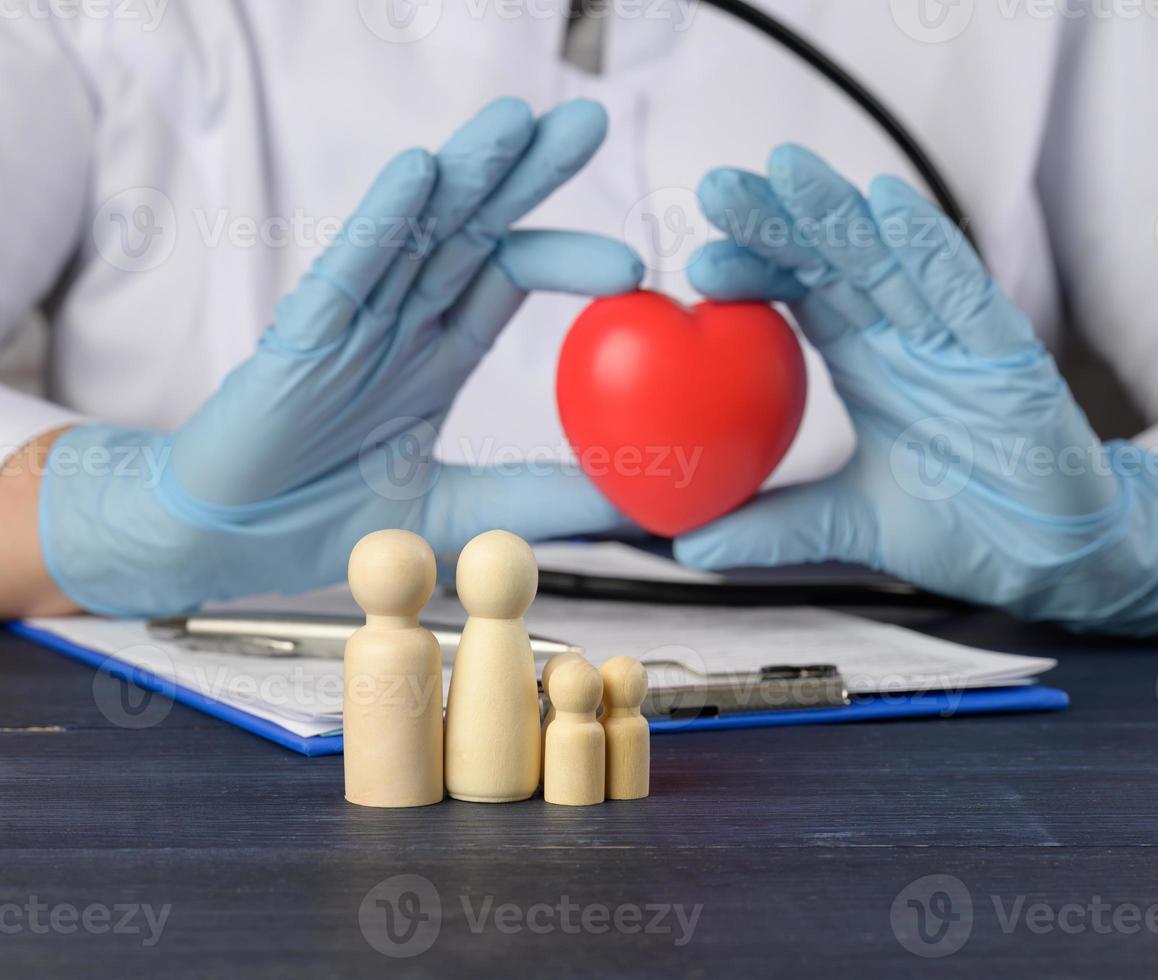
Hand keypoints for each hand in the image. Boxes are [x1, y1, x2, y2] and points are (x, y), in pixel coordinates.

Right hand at [41, 99, 642, 615]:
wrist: (223, 544)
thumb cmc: (322, 518)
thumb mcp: (458, 512)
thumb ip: (540, 499)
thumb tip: (636, 499)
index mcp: (434, 354)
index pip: (509, 279)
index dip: (569, 258)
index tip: (633, 266)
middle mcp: (398, 323)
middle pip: (472, 230)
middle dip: (528, 175)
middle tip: (587, 121)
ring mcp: (348, 323)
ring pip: (414, 230)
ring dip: (464, 173)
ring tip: (516, 123)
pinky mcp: (300, 340)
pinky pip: (346, 270)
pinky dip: (381, 224)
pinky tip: (420, 175)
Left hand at [675, 145, 1157, 635]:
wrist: (1051, 557)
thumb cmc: (960, 522)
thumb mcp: (846, 524)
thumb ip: (773, 526)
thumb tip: (690, 545)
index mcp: (867, 359)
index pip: (801, 294)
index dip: (754, 269)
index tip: (698, 264)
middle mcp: (906, 336)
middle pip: (835, 260)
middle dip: (779, 219)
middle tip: (718, 186)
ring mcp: (957, 340)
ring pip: (893, 258)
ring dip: (840, 213)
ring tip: (788, 170)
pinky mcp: (1009, 358)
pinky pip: (965, 294)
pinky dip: (929, 249)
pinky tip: (888, 207)